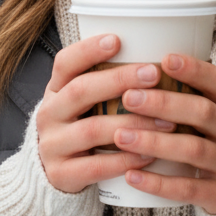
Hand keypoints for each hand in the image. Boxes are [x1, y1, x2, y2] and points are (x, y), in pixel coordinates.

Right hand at [36, 34, 177, 193]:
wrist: (53, 176)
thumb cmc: (81, 129)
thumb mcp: (83, 104)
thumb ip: (106, 84)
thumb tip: (156, 55)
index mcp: (55, 90)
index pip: (65, 63)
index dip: (88, 50)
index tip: (117, 40)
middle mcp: (49, 114)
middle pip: (80, 91)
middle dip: (118, 80)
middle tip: (154, 74)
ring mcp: (52, 145)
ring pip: (92, 130)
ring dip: (132, 124)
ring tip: (166, 121)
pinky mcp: (61, 175)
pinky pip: (96, 166)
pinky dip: (125, 159)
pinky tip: (150, 154)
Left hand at [114, 54, 215, 214]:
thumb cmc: (210, 143)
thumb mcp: (208, 119)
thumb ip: (182, 99)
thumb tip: (131, 72)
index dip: (194, 70)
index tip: (164, 60)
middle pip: (203, 113)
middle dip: (164, 103)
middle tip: (129, 97)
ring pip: (194, 149)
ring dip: (155, 142)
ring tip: (121, 136)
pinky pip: (188, 189)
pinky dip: (158, 183)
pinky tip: (131, 175)